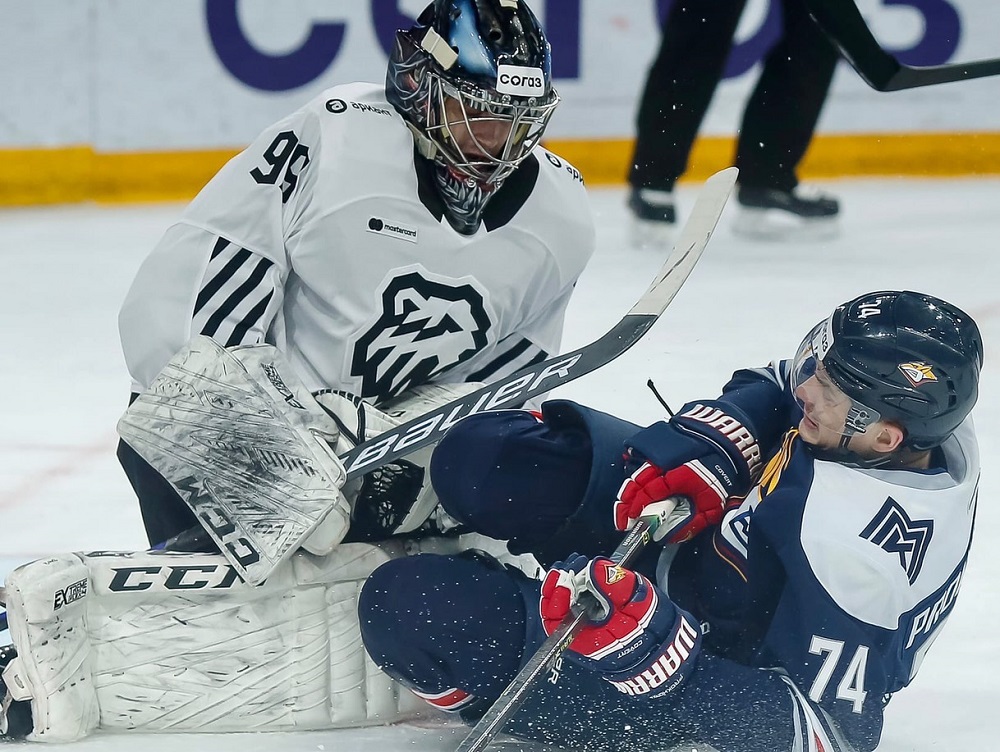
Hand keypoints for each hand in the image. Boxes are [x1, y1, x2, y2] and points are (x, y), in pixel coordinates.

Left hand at [539, 554, 700, 695]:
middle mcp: (581, 635)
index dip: (555, 598)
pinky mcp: (593, 617)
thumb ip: (617, 587)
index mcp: (586, 639)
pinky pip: (577, 600)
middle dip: (561, 582)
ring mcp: (585, 626)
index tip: (566, 579)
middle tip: (574, 562)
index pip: (554, 620)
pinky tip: (587, 570)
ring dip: (569, 580)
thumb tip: (595, 567)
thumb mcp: (640, 607)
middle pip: (555, 608)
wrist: (667, 647)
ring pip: (565, 602)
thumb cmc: (654, 631)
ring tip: (580, 563)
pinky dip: (579, 583)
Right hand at [616, 401, 762, 542]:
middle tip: (622, 518)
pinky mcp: (661, 453)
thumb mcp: (712, 506)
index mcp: (676, 478)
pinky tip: (633, 489)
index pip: (648, 494)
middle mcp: (664, 466)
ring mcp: (661, 458)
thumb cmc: (719, 475)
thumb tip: (670, 536)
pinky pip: (642, 466)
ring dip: (628, 492)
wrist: (726, 446)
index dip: (636, 509)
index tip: (630, 521)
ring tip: (625, 507)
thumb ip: (691, 523)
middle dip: (625, 503)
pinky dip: (635, 479)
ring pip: (636, 474)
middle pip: (636, 484)